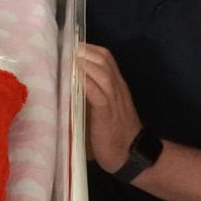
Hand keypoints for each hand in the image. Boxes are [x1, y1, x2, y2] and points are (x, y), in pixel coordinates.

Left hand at [77, 43, 142, 173]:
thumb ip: (93, 92)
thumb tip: (71, 79)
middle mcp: (117, 89)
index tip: (74, 45)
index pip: (108, 59)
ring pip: (103, 74)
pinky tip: (76, 78)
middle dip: (87, 52)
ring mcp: (114, 101)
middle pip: (105, 62)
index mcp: (117, 87)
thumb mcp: (104, 107)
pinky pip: (98, 94)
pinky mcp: (107, 114)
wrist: (131, 155)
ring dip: (86, 64)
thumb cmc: (114, 133)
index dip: (91, 49)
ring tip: (71, 58)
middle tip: (69, 48)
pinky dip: (87, 83)